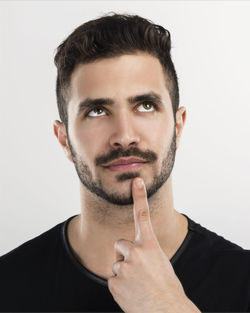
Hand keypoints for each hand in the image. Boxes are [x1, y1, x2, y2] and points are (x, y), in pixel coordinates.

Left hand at [107, 177, 200, 312]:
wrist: (166, 310)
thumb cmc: (166, 287)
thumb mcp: (161, 262)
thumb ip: (146, 251)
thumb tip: (130, 251)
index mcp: (150, 245)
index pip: (143, 216)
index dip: (140, 197)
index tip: (136, 182)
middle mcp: (135, 252)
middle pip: (120, 244)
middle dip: (125, 254)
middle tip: (138, 270)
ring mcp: (123, 267)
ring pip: (116, 263)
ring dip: (124, 271)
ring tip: (137, 284)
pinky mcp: (114, 282)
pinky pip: (113, 278)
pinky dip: (120, 285)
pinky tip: (131, 292)